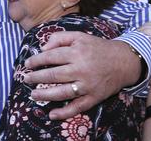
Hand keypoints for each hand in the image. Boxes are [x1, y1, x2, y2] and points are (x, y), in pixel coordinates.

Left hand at [23, 31, 140, 119]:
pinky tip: (52, 114)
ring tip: (33, 95)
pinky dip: (64, 112)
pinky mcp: (94, 97)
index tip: (27, 64)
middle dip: (36, 78)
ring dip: (45, 95)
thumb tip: (43, 48)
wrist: (124, 61)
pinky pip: (78, 107)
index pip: (51, 57)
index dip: (36, 61)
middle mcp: (81, 69)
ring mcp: (87, 85)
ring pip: (62, 92)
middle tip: (26, 79)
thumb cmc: (97, 47)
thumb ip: (59, 38)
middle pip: (53, 75)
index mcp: (76, 53)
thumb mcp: (79, 36)